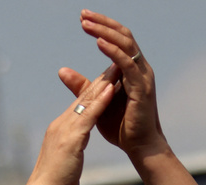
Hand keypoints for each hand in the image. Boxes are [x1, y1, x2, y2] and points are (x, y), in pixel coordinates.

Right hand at [24, 72, 116, 184]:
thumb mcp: (66, 166)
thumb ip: (71, 158)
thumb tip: (73, 160)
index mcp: (61, 131)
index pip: (80, 107)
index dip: (93, 92)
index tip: (107, 79)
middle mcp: (61, 125)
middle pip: (83, 98)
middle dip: (99, 81)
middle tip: (115, 64)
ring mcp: (64, 130)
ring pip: (86, 102)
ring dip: (103, 84)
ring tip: (117, 68)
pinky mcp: (71, 139)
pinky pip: (89, 116)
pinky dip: (100, 101)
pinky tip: (111, 89)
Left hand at [58, 10, 166, 160]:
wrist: (139, 147)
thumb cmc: (121, 127)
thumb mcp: (96, 102)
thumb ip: (82, 85)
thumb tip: (62, 71)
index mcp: (131, 70)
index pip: (118, 39)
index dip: (102, 26)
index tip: (82, 19)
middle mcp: (140, 69)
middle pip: (123, 36)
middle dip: (103, 23)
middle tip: (82, 15)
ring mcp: (143, 78)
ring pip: (126, 45)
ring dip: (105, 32)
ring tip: (86, 24)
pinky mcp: (142, 89)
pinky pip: (127, 64)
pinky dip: (113, 51)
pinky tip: (98, 42)